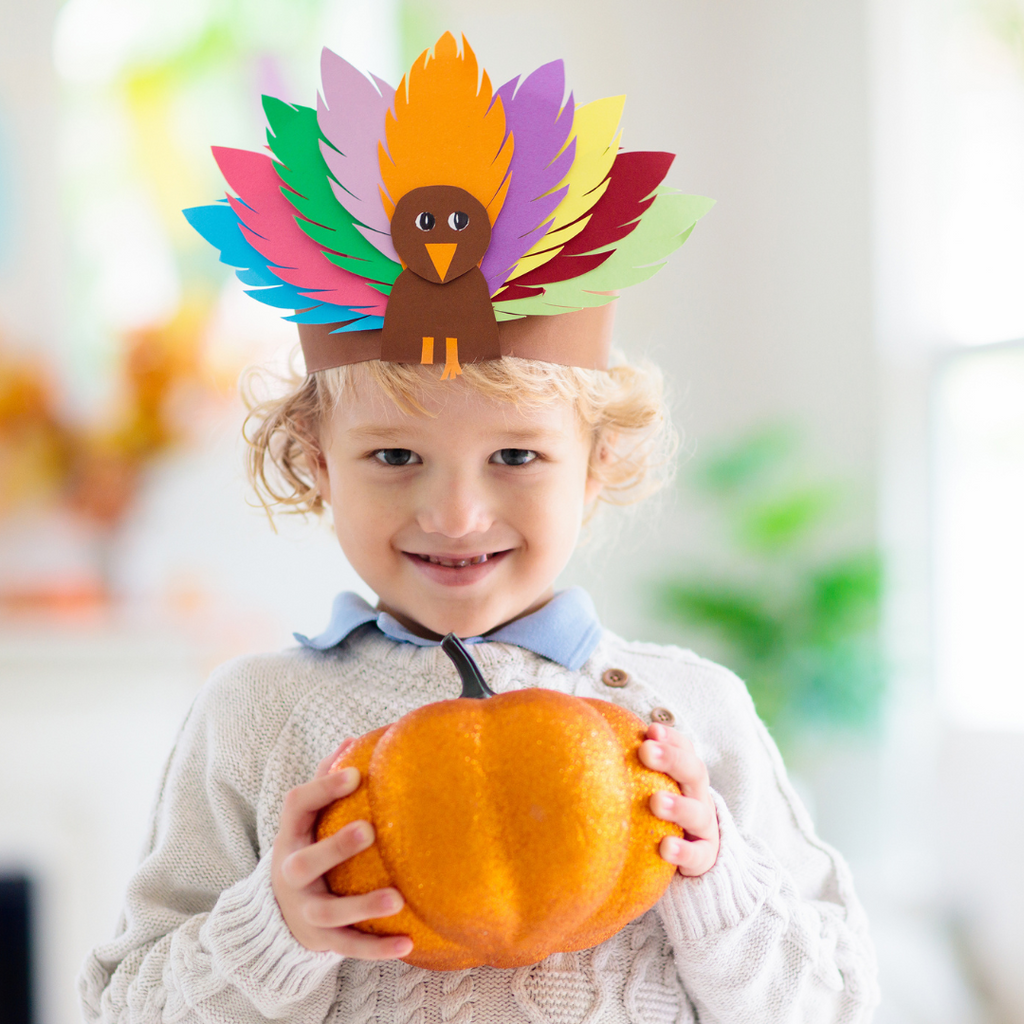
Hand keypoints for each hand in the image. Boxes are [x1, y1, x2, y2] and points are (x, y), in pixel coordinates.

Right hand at [271, 738, 412, 957]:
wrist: (275, 918)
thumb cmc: (307, 850)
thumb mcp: (307, 821)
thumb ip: (326, 782)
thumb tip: (353, 739)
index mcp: (291, 837)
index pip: (297, 806)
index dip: (323, 788)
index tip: (355, 774)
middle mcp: (292, 875)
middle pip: (305, 863)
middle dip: (335, 847)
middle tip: (369, 830)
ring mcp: (305, 911)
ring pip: (329, 912)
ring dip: (362, 906)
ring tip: (397, 898)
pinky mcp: (322, 942)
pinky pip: (349, 948)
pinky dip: (377, 949)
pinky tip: (408, 943)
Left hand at [639, 723, 720, 876]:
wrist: (693, 853)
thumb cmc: (659, 812)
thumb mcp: (648, 787)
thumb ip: (627, 770)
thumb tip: (585, 738)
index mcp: (685, 775)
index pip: (684, 749)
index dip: (670, 738)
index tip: (650, 730)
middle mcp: (698, 796)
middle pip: (693, 771)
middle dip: (671, 759)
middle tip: (646, 751)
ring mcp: (704, 826)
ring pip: (698, 812)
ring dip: (678, 806)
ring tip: (656, 802)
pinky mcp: (705, 856)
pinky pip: (697, 855)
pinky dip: (683, 851)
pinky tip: (665, 848)